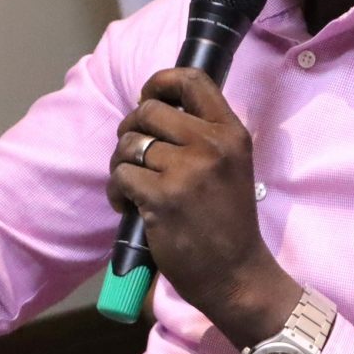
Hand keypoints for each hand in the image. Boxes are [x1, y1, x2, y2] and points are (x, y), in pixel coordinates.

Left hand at [107, 68, 299, 348]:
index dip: (160, 82)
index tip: (148, 99)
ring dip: (121, 163)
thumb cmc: (227, 220)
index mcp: (231, 132)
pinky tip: (128, 206)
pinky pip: (120, 174)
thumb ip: (203, 133)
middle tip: (135, 155)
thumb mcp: (231, 164)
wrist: (236, 274)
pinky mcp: (162, 198)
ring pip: (129, 143)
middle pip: (148, 110)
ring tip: (132, 185)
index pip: (192, 79)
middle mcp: (211, 145)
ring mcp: (186, 171)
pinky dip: (117, 190)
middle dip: (131, 129)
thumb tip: (154, 104)